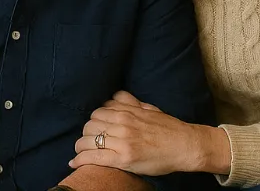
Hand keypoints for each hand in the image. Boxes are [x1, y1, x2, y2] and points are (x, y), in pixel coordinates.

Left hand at [69, 90, 227, 175]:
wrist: (185, 145)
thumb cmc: (167, 128)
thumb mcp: (148, 108)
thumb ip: (129, 101)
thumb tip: (115, 95)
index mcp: (127, 111)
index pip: (97, 112)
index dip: (93, 122)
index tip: (95, 129)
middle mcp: (122, 123)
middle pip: (90, 125)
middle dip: (86, 134)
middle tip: (89, 141)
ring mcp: (123, 141)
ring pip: (88, 140)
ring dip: (81, 146)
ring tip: (83, 152)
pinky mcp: (124, 158)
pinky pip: (94, 157)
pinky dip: (80, 159)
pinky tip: (74, 163)